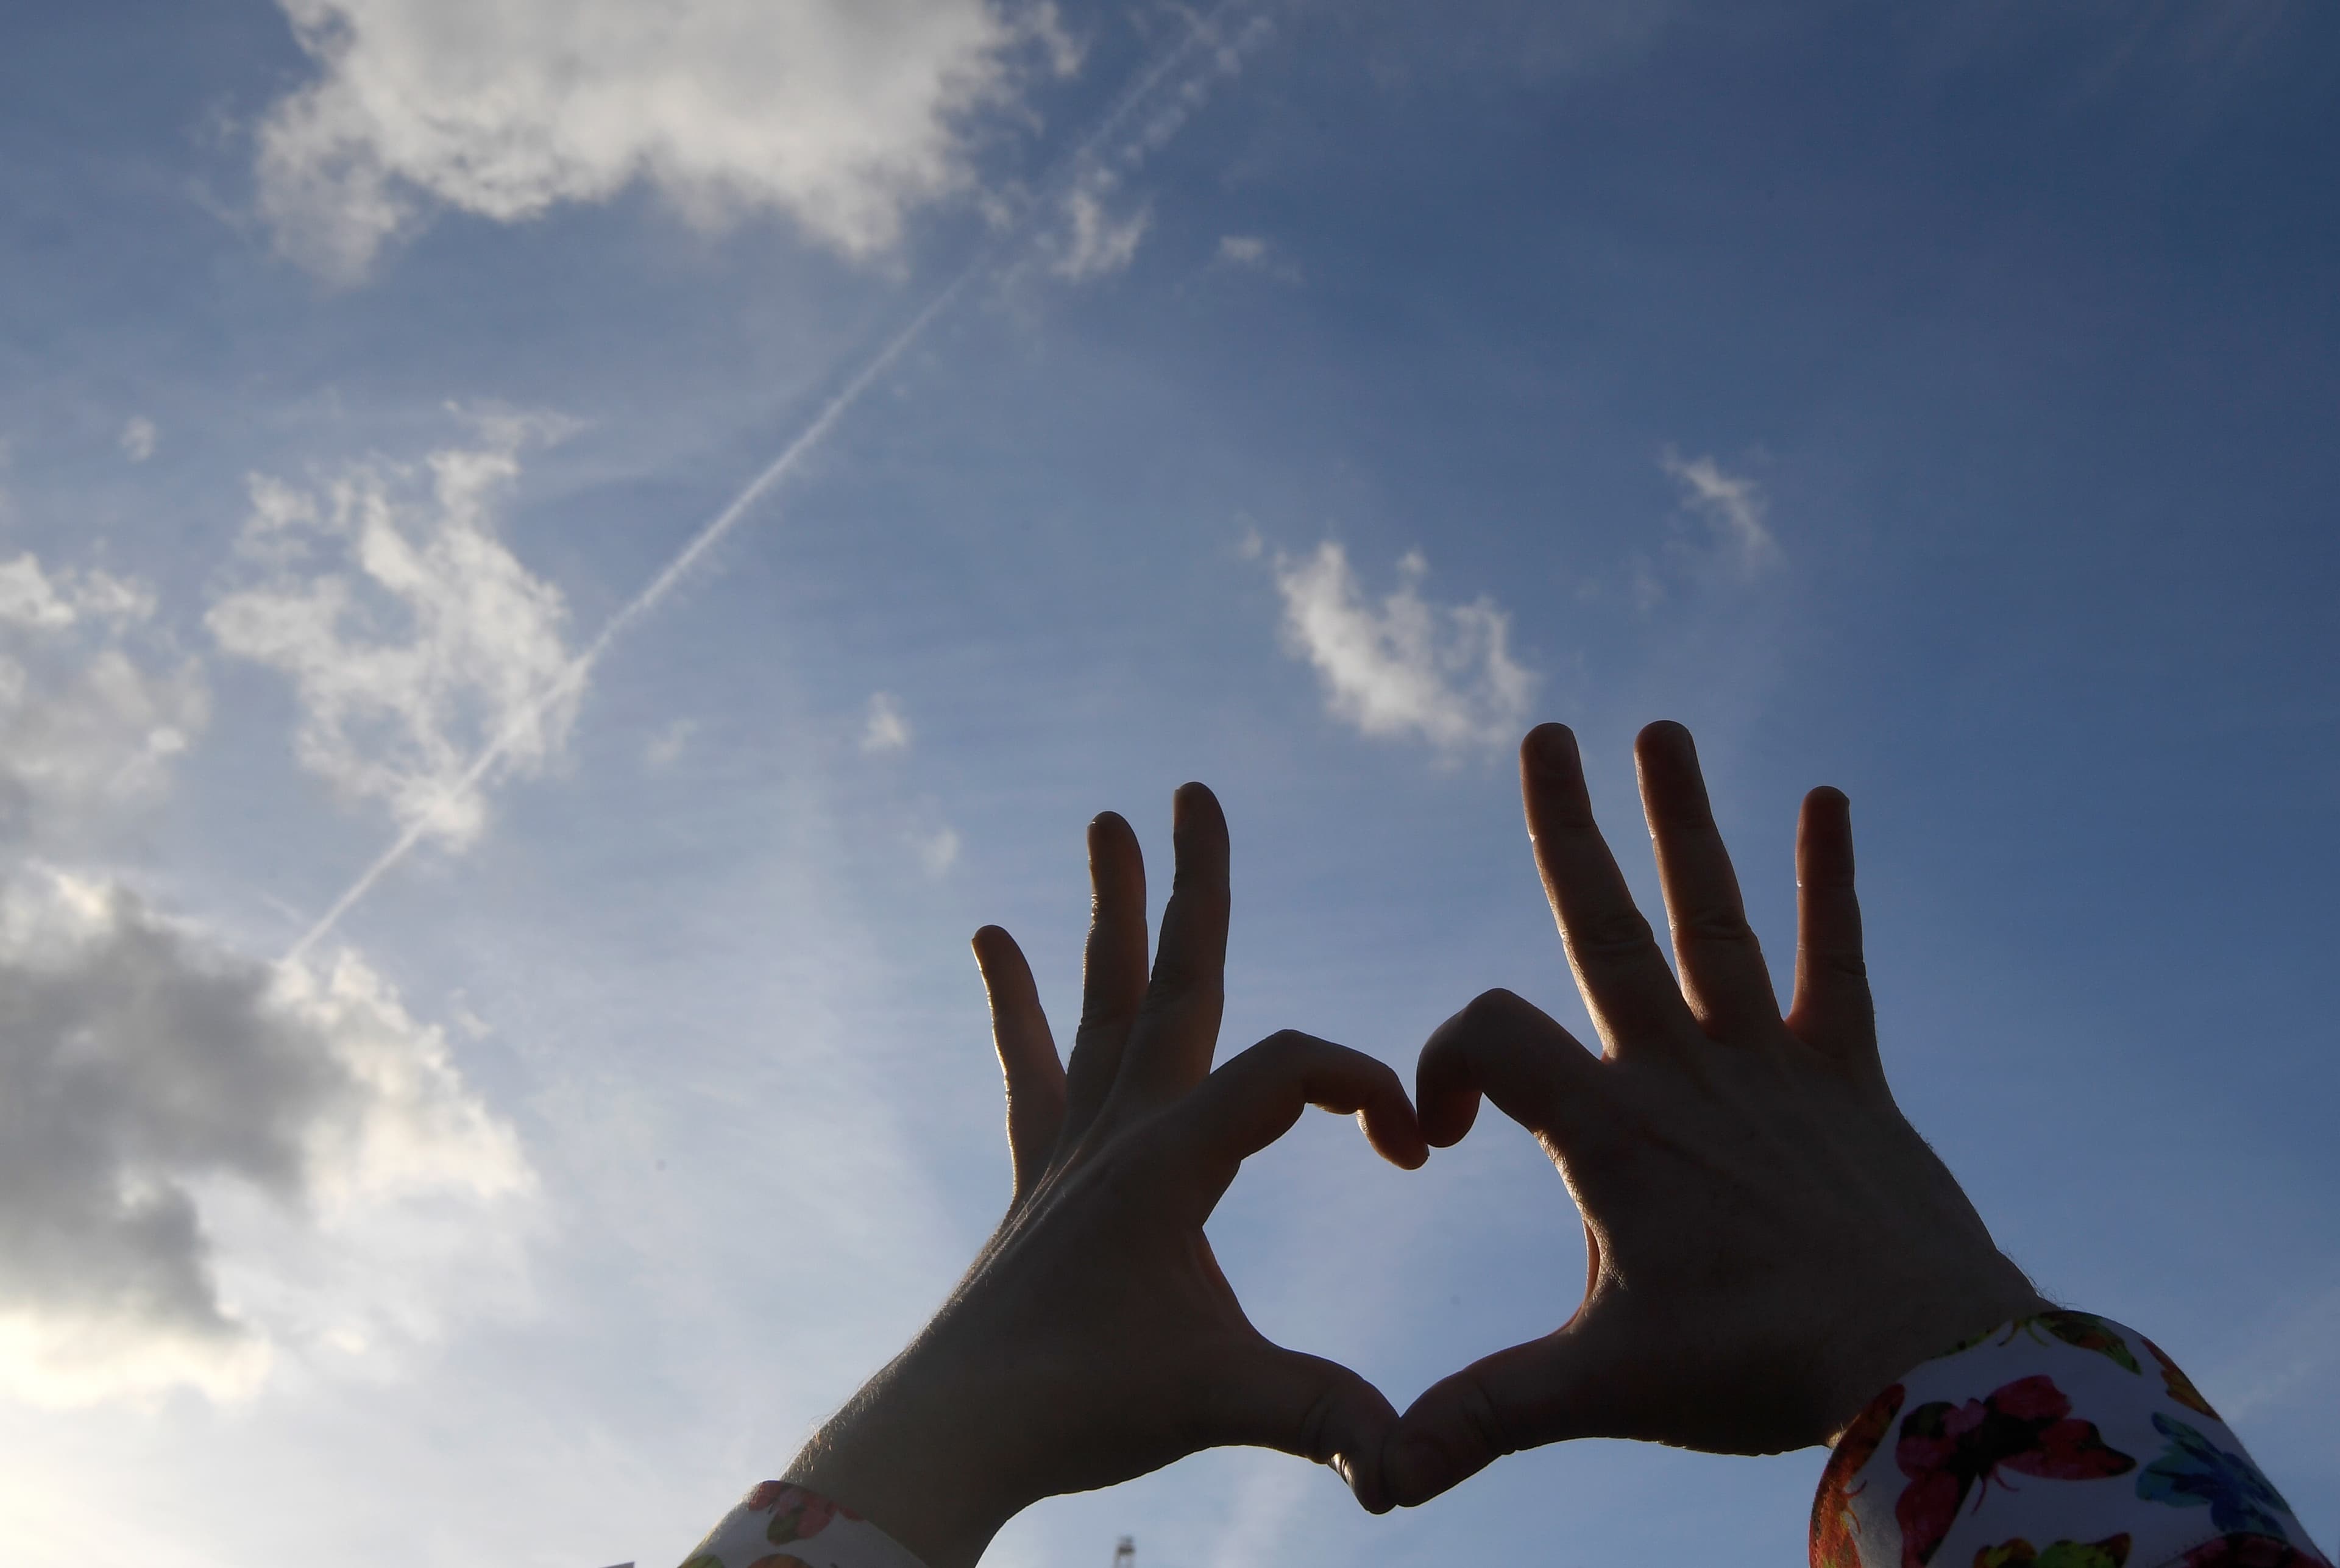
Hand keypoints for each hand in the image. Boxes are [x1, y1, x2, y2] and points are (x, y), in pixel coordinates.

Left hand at [787, 784, 1428, 1566]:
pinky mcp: (1040, 1178)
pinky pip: (1030, 1067)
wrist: (957, 1431)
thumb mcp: (1223, 1402)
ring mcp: (1073, 1147)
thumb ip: (1323, 1412)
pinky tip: (992, 938)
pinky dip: (1016, 1003)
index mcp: (1172, 1159)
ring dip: (1111, 913)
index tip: (1413, 1143)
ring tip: (1103, 822)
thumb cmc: (1082, 1407)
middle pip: (1175, 980)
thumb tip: (1411, 1464)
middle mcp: (1119, 1129)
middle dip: (1193, 884)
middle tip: (1191, 788)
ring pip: (1101, 1003)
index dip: (1366, 1086)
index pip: (1288, 1070)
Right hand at [1382, 722, 2047, 1504]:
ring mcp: (1768, 1063)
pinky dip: (1832, 882)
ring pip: (1712, 916)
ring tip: (1660, 727)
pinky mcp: (1847, 1076)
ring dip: (1684, 821)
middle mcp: (1680, 1070)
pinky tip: (1831, 799)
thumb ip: (1482, 1415)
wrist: (1919, 1364)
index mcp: (1608, 1128)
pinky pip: (1836, 961)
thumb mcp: (1598, 1389)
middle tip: (1544, 734)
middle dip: (1567, 830)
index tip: (1447, 1135)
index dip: (1445, 1063)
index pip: (1490, 1037)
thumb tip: (1378, 1479)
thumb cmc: (1752, 1368)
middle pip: (1605, 923)